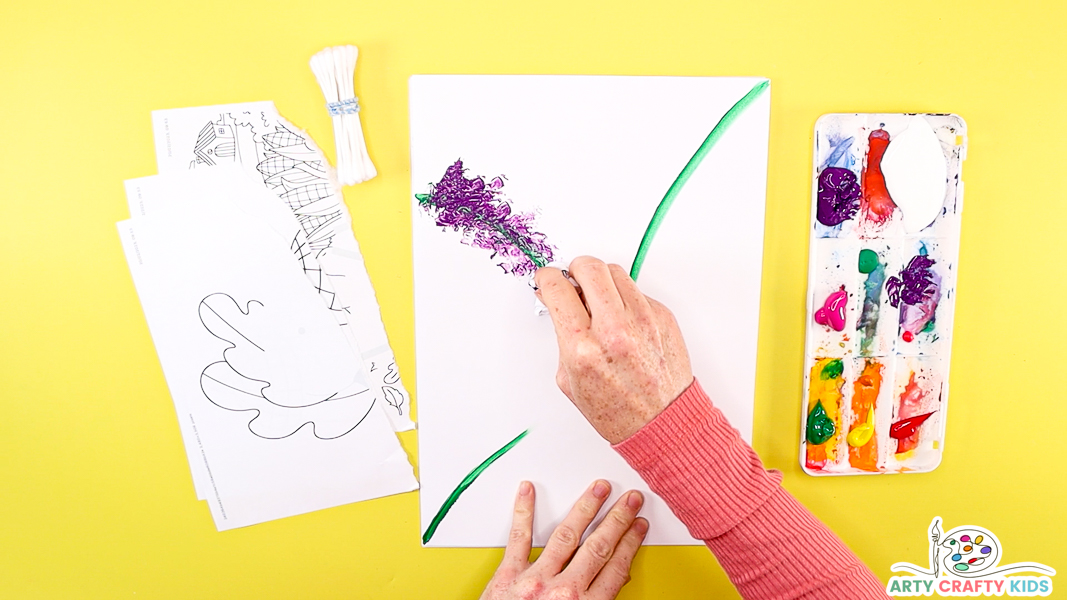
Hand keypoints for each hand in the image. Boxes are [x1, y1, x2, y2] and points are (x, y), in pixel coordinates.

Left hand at [480, 480, 647, 599]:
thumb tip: (615, 582)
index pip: (616, 567)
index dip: (631, 543)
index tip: (639, 526)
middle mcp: (562, 591)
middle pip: (598, 547)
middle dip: (617, 520)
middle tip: (630, 499)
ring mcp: (534, 580)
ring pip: (566, 536)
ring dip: (585, 508)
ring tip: (598, 489)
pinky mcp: (507, 575)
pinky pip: (518, 538)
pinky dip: (523, 512)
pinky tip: (527, 492)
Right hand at [535, 256, 692, 443]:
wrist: (662, 422)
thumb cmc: (615, 409)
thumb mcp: (569, 378)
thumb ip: (562, 334)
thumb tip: (556, 300)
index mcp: (582, 347)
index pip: (557, 287)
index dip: (547, 279)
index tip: (548, 280)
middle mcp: (614, 330)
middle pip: (588, 267)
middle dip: (575, 269)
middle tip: (573, 281)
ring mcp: (642, 320)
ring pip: (614, 272)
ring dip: (601, 280)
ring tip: (599, 300)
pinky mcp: (663, 316)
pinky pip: (636, 291)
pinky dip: (624, 298)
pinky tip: (622, 319)